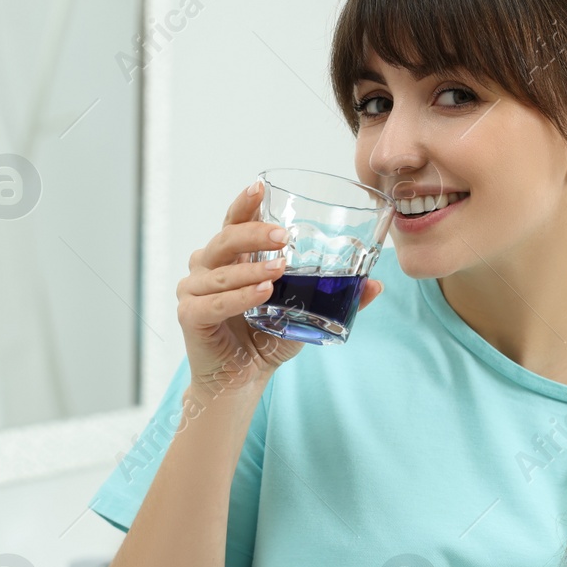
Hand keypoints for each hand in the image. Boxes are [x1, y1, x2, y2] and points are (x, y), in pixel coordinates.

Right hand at [177, 179, 382, 396]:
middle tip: (284, 238)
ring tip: (279, 270)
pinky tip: (261, 294)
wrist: (241, 379)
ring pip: (221, 272)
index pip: (233, 222)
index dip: (245, 204)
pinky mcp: (190, 316)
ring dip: (251, 269)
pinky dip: (238, 298)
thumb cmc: (265, 339)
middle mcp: (207, 268)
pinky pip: (214, 303)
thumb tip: (376, 285)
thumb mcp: (304, 313)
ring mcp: (194, 291)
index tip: (260, 186)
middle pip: (224, 239)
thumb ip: (335, 297)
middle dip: (254, 233)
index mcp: (231, 258)